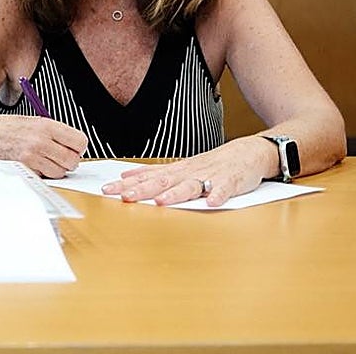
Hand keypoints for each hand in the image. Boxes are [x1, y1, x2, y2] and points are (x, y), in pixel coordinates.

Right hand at [0, 114, 87, 177]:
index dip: (78, 147)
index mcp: (45, 124)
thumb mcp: (29, 121)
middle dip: (69, 161)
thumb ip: (50, 131)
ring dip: (56, 170)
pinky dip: (43, 175)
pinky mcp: (25, 168)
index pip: (79, 141)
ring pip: (60, 172)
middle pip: (73, 160)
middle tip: (59, 157)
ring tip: (44, 161)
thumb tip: (68, 142)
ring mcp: (33, 156)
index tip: (72, 148)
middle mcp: (41, 140)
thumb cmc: (0, 127)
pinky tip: (33, 165)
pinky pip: (45, 177)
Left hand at [101, 136, 277, 206]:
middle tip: (125, 197)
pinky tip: (213, 202)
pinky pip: (225, 189)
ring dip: (175, 194)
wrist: (248, 152)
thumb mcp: (180, 167)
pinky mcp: (232, 182)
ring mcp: (210, 177)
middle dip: (143, 190)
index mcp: (177, 171)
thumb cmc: (213, 164)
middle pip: (163, 181)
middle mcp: (190, 173)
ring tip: (161, 201)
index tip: (107, 190)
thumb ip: (156, 173)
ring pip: (191, 185)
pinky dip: (219, 194)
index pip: (147, 177)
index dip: (128, 184)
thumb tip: (126, 176)